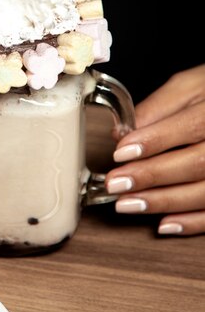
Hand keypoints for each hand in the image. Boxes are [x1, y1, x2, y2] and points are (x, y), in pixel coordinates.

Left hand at [105, 65, 204, 235]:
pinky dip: (191, 223)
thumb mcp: (188, 86)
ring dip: (164, 202)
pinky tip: (163, 224)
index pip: (189, 127)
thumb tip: (122, 133)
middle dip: (151, 176)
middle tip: (115, 183)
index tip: (121, 152)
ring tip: (127, 204)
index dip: (154, 141)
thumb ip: (156, 108)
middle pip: (196, 164)